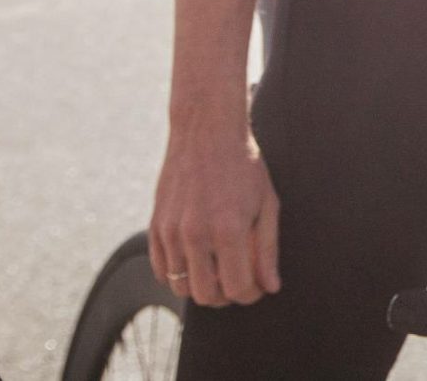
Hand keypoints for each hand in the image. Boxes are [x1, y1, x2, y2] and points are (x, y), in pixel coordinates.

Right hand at [150, 123, 281, 308]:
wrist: (206, 131)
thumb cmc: (244, 165)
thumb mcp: (267, 203)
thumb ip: (268, 249)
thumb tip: (270, 286)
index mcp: (228, 230)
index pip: (238, 288)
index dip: (251, 294)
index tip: (257, 285)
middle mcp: (195, 234)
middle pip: (207, 296)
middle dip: (227, 296)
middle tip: (238, 280)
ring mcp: (171, 231)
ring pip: (181, 286)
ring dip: (202, 284)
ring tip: (218, 268)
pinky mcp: (155, 225)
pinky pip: (160, 269)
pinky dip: (177, 272)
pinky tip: (195, 259)